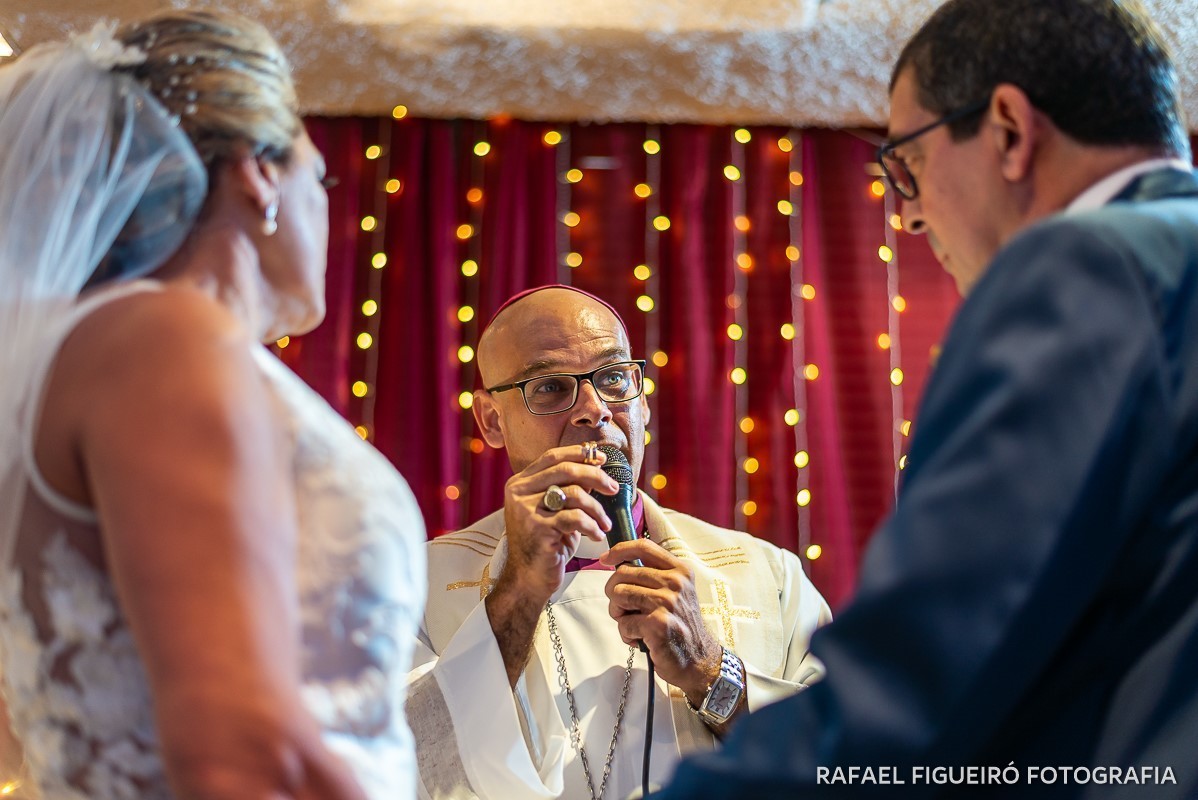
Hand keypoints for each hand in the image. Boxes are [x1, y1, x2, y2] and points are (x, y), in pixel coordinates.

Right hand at [495, 444, 618, 603]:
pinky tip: (596, 535)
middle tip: (614, 488)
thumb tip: (595, 463)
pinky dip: (592, 526)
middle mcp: (519, 492)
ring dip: (597, 509)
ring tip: (604, 524)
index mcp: (520, 483)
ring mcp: (526, 510)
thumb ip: (567, 487)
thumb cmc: (546, 544)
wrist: (527, 579)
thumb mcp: (554, 511)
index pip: (552, 456)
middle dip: (596, 476)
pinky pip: (575, 518)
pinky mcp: (537, 528)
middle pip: (565, 469)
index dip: (580, 454)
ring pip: (574, 493)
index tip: (602, 459)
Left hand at [601, 539, 722, 703]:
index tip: (605, 560)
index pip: (643, 547)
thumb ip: (653, 576)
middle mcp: (676, 582)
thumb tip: (617, 564)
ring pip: (618, 595)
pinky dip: (626, 634)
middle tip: (624, 608)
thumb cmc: (680, 625)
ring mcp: (667, 602)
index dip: (619, 550)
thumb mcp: (675, 592)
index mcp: (679, 570)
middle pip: (622, 573)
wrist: (698, 659)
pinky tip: (640, 639)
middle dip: (614, 592)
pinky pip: (623, 622)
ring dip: (618, 613)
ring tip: (633, 624)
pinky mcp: (658, 624)